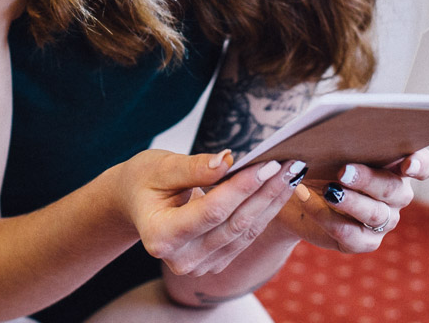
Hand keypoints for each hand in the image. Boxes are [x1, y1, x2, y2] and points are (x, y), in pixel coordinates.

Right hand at [115, 149, 307, 276]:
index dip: (243, 187)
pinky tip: (279, 189)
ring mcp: (198, 266)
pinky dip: (264, 212)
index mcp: (161, 236)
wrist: (135, 202)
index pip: (212, 211)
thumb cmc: (145, 180)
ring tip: (293, 173)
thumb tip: (227, 161)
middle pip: (234, 225)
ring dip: (272, 202)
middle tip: (292, 165)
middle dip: (266, 192)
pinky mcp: (214, 262)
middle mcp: (180, 259)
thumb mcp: (160, 166)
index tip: (268, 163)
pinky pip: (245, 237)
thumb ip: (193, 167)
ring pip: (245, 233)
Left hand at [276, 148, 428, 252]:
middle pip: (394, 189)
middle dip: (368, 180)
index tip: (408, 163)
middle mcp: (396, 195)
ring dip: (350, 202)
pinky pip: (351, 234)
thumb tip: (329, 138)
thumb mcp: (331, 149)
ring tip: (328, 190)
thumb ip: (340, 142)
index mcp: (396, 166)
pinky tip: (307, 202)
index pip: (424, 165)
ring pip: (374, 214)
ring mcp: (384, 221)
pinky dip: (326, 218)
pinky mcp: (364, 241)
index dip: (421, 165)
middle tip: (343, 171)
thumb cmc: (321, 163)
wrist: (299, 196)